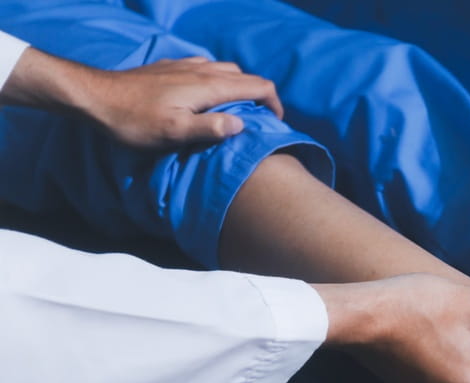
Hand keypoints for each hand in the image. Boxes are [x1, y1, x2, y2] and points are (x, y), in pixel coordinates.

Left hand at [83, 56, 282, 148]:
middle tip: (259, 119)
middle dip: (259, 94)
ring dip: (238, 86)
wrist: (95, 97)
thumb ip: (211, 128)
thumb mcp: (174, 132)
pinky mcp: (170, 67)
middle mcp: (201, 70)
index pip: (257, 86)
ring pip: (225, 69)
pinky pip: (205, 67)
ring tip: (236, 108)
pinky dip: (217, 79)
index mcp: (208, 87)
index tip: (275, 123)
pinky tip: (205, 94)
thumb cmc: (134, 120)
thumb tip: (242, 125)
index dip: (274, 104)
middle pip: (244, 75)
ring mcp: (184, 66)